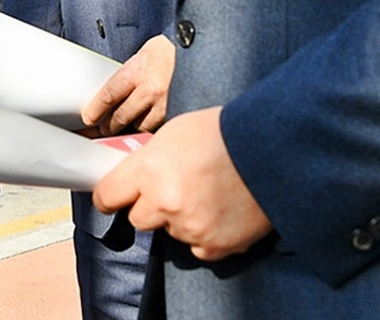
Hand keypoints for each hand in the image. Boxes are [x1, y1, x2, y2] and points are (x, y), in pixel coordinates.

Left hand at [82, 34, 175, 134]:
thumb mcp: (146, 52)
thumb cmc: (174, 48)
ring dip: (133, 127)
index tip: (88, 118)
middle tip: (104, 128)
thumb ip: (130, 73)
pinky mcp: (180, 114)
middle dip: (109, 126)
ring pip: (141, 126)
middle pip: (121, 117)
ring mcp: (167, 104)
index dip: (95, 110)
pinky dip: (154, 127)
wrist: (204, 49)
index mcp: (138, 70)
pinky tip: (151, 123)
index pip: (108, 95)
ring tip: (129, 126)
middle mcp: (151, 89)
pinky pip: (161, 127)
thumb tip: (114, 92)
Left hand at [93, 106, 271, 261]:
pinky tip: (220, 210)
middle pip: (138, 218)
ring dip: (181, 218)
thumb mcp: (173, 133)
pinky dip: (205, 233)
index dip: (110, 195)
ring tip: (206, 193)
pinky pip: (197, 246)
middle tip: (174, 187)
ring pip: (170, 231)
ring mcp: (189, 227)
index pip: (106, 196)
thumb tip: (131, 175)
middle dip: (151, 205)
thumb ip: (148, 159)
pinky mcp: (215, 245)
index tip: (114, 197)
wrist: (272, 150)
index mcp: (149, 170)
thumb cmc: (224, 133)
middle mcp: (165, 202)